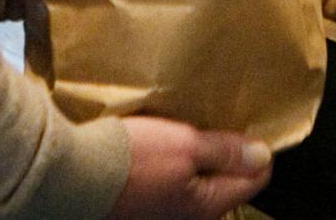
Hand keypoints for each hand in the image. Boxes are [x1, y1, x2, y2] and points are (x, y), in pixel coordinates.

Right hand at [108, 119, 271, 219]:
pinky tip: (162, 145)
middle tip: (214, 124)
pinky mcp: (143, 206)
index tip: (245, 126)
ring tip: (185, 131)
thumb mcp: (186, 145)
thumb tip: (262, 156)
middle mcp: (188, 217)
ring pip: (199, 181)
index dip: (256, 150)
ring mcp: (165, 212)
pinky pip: (173, 182)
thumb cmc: (128, 160)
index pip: (255, 180)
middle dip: (226, 153)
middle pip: (227, 182)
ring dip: (198, 156)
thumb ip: (226, 153)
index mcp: (207, 206)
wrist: (73, 174)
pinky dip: (174, 163)